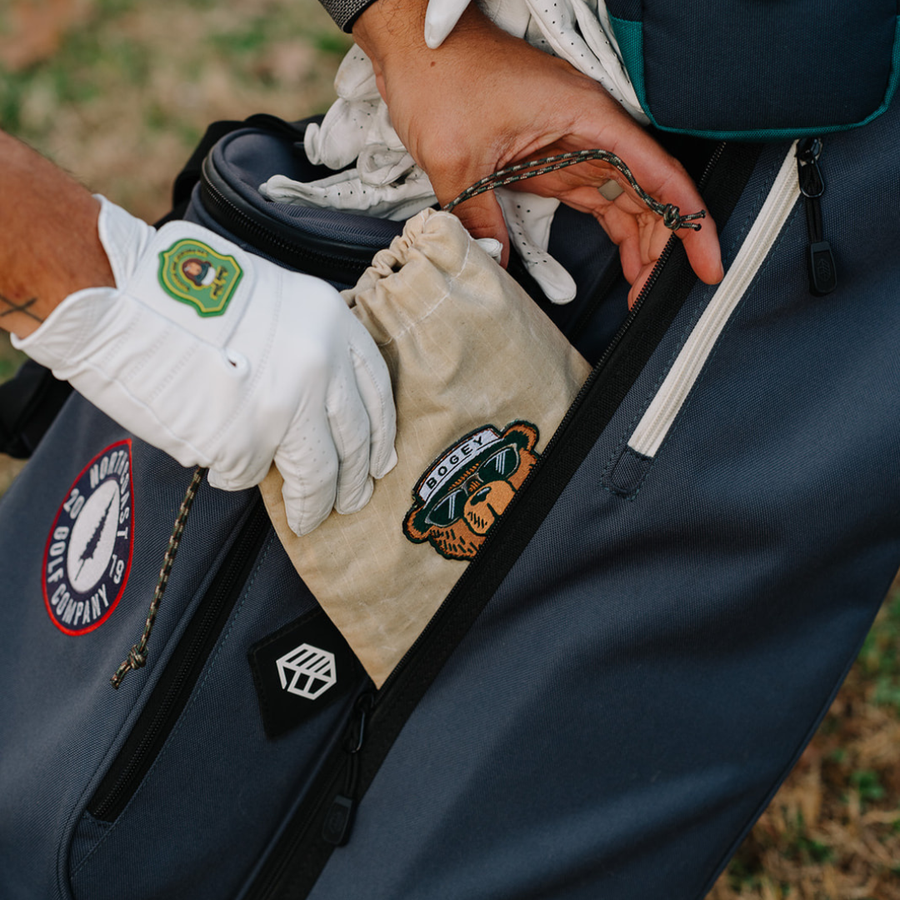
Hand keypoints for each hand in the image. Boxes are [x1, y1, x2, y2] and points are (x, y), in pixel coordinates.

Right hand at [14, 198, 396, 534]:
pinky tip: (227, 466)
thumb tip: (317, 406)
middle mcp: (321, 364)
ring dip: (315, 504)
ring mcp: (287, 405)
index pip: (376, 391)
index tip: (379, 459)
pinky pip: (251, 473)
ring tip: (309, 519)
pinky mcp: (246, 441)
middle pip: (356, 439)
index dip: (380, 432)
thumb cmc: (181, 288)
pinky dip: (240, 475)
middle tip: (352, 499)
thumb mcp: (272, 298)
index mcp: (330, 321)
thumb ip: (306, 347)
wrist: (118, 291)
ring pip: (318, 473)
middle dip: (356, 478)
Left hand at [354, 0, 722, 305]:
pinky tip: (621, 260)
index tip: (707, 262)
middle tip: (658, 296)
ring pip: (628, 199)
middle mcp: (592, 129)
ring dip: (640, 244)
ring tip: (641, 290)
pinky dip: (614, 230)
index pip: (660, 175)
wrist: (416, 46)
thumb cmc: (442, 77)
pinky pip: (598, 197)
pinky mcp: (556, 156)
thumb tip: (494, 262)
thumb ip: (480, 219)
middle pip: (650, 194)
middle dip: (663, 247)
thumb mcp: (457, 159)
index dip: (691, 223)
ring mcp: (576, 143)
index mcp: (587, 118)